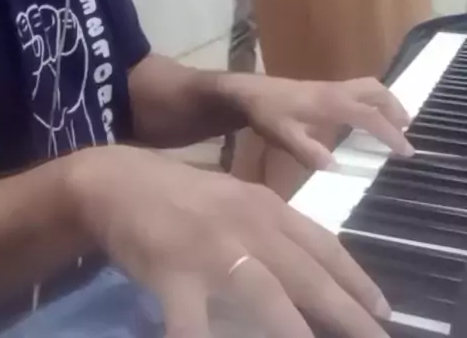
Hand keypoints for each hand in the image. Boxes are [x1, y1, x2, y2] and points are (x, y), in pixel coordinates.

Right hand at [71, 146, 390, 337]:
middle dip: (346, 312)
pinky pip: (192, 322)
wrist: (120, 180)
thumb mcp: (236, 200)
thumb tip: (309, 264)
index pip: (323, 245)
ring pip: (264, 296)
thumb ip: (270, 226)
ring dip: (293, 330)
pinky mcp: (172, 273)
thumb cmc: (182, 194)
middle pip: (306, 274)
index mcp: (264, 206)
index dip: (356, 279)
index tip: (382, 308)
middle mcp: (247, 225)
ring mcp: (210, 248)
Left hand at [226, 75, 412, 169]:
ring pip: (368, 86)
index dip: (389, 133)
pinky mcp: (324, 88)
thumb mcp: (284, 136)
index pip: (369, 116)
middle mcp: (336, 91)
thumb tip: (336, 166)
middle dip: (394, 108)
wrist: (248, 92)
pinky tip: (368, 118)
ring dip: (385, 102)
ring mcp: (330, 87)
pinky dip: (372, 100)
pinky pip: (358, 90)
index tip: (406, 150)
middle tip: (406, 131)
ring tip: (395, 123)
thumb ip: (309, 151)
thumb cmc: (267, 114)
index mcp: (330, 103)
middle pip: (375, 91)